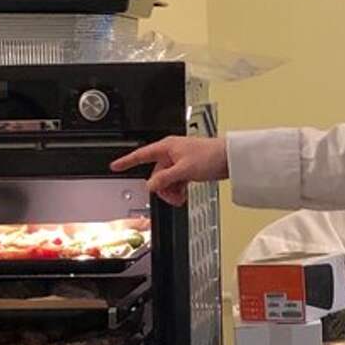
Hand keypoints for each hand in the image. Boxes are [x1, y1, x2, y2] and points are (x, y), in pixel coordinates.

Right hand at [109, 136, 228, 206]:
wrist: (230, 158)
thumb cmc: (211, 156)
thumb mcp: (184, 170)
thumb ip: (165, 179)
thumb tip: (150, 185)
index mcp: (167, 147)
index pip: (141, 154)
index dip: (127, 161)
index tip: (115, 166)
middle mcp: (171, 153)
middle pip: (156, 174)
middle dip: (162, 188)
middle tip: (172, 196)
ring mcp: (179, 161)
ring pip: (166, 180)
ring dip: (171, 191)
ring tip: (180, 197)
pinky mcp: (188, 168)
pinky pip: (175, 181)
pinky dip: (178, 189)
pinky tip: (184, 194)